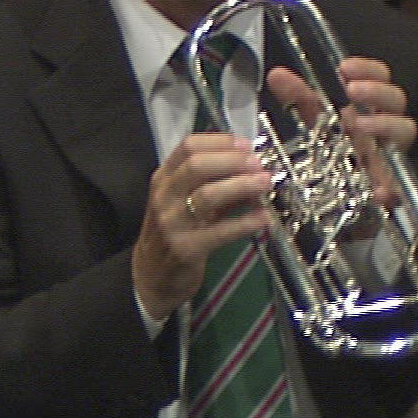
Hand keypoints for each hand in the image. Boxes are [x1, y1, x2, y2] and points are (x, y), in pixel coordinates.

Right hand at [132, 133, 272, 321]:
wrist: (152, 275)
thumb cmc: (174, 233)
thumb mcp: (186, 202)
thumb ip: (216, 184)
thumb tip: (253, 170)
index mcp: (164, 179)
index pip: (188, 146)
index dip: (221, 142)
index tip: (246, 144)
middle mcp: (164, 197)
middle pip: (196, 165)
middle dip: (233, 160)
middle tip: (258, 164)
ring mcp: (172, 223)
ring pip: (207, 195)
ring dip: (241, 186)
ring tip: (264, 184)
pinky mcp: (185, 248)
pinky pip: (220, 232)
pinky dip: (245, 223)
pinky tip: (263, 218)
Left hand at [264, 57, 414, 213]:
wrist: (331, 193)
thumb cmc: (329, 148)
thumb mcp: (311, 121)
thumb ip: (297, 97)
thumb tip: (277, 74)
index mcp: (367, 106)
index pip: (379, 78)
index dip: (367, 69)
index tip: (345, 67)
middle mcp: (382, 126)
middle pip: (396, 99)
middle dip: (376, 90)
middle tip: (352, 90)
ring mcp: (388, 153)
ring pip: (404, 130)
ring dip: (385, 124)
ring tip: (360, 125)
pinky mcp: (389, 185)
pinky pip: (397, 185)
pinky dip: (389, 188)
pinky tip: (379, 191)